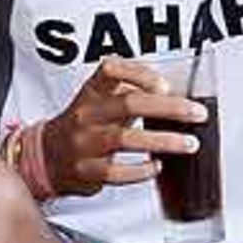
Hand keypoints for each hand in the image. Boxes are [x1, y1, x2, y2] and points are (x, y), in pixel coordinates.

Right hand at [40, 57, 206, 196]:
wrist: (46, 157)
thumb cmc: (84, 126)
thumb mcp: (100, 100)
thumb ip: (132, 94)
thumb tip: (176, 96)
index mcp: (91, 92)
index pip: (111, 70)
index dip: (140, 74)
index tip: (165, 84)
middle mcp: (87, 114)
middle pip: (129, 104)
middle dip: (170, 108)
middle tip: (196, 113)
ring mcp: (84, 143)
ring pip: (126, 139)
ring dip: (163, 141)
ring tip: (189, 144)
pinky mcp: (86, 171)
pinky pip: (117, 172)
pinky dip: (142, 171)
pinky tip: (157, 166)